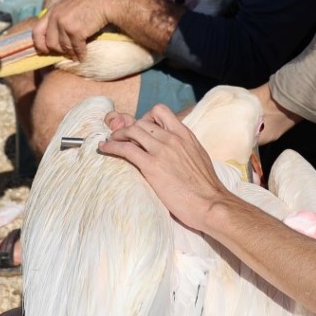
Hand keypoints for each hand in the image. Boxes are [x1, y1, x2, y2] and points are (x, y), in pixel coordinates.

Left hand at [31, 0, 128, 60]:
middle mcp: (56, 17)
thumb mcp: (67, 6)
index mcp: (52, 11)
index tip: (45, 51)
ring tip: (76, 56)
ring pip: (63, 48)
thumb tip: (53, 38)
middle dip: (59, 51)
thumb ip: (58, 18)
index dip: (39, 44)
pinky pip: (76, 49)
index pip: (36, 32)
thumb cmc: (89, 3)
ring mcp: (65, 24)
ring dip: (71, 54)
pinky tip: (83, 56)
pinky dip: (80, 55)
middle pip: (50, 43)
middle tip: (66, 53)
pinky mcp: (76, 31)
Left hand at [98, 105, 229, 231]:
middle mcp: (172, 138)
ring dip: (117, 135)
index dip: (146, 118)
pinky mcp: (152, 166)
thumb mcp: (198, 157)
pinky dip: (111, 146)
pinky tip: (104, 149)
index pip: (160, 112)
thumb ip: (184, 148)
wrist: (211, 203)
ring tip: (111, 142)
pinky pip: (125, 149)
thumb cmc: (206, 187)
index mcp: (185, 135)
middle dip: (129, 128)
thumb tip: (175, 151)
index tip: (141, 130)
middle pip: (142, 121)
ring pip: (132, 131)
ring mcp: (162, 151)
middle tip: (122, 138)